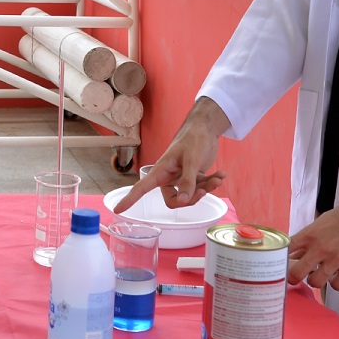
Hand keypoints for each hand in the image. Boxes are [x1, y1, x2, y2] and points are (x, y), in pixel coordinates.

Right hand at [113, 97, 228, 213]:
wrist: (206, 129)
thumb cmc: (193, 139)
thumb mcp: (191, 160)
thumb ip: (188, 181)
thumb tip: (183, 201)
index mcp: (161, 170)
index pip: (141, 187)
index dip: (130, 199)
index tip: (117, 209)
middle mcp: (169, 177)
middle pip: (174, 200)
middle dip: (190, 199)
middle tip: (203, 191)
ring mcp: (182, 178)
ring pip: (191, 196)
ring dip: (206, 189)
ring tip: (218, 178)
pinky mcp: (193, 177)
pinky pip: (201, 188)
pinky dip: (212, 183)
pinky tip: (221, 175)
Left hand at [286, 193, 338, 290]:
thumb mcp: (318, 224)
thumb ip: (305, 240)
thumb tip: (290, 255)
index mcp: (310, 235)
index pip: (286, 251)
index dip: (280, 260)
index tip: (281, 265)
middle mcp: (321, 247)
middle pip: (296, 273)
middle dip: (294, 277)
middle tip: (297, 276)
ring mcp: (337, 258)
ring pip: (316, 283)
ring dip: (315, 280)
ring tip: (319, 274)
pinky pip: (337, 286)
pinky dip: (335, 283)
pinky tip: (336, 276)